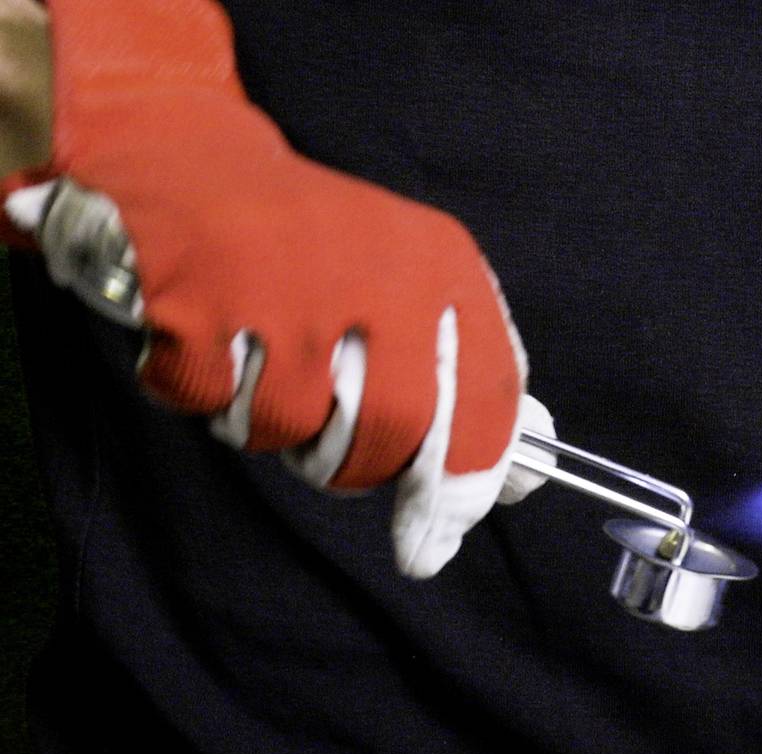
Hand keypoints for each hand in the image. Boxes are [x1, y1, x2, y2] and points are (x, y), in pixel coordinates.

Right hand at [3, 0, 545, 577]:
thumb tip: (519, 483)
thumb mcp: (412, 285)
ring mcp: (284, 284)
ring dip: (273, 430)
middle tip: (337, 467)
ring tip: (266, 376)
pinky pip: (210, 402)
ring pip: (292, 428)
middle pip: (395, 429)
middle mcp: (375, 270)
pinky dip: (203, 396)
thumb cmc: (315, 248)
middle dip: (362, 469)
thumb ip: (469, 380)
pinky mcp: (198, 296)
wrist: (191, 158)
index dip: (467, 481)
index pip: (487, 397)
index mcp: (441, 266)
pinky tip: (210, 348)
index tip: (438, 537)